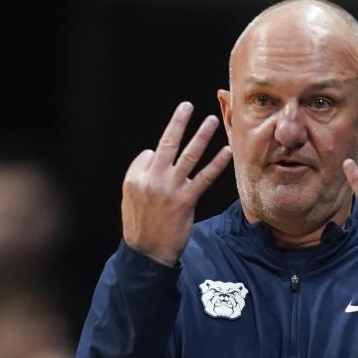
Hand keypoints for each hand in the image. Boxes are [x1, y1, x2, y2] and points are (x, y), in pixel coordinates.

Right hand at [122, 102, 232, 265]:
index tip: (163, 160)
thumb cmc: (140, 224)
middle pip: (167, 144)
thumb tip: (153, 155)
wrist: (147, 252)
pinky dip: (216, 163)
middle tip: (187, 106)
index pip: (150, 153)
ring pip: (188, 155)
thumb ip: (141, 174)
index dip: (157, 155)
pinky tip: (226, 151)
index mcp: (136, 176)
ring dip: (201, 136)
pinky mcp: (187, 200)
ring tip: (212, 121)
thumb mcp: (130, 197)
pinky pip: (204, 177)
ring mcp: (171, 188)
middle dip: (178, 122)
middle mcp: (152, 179)